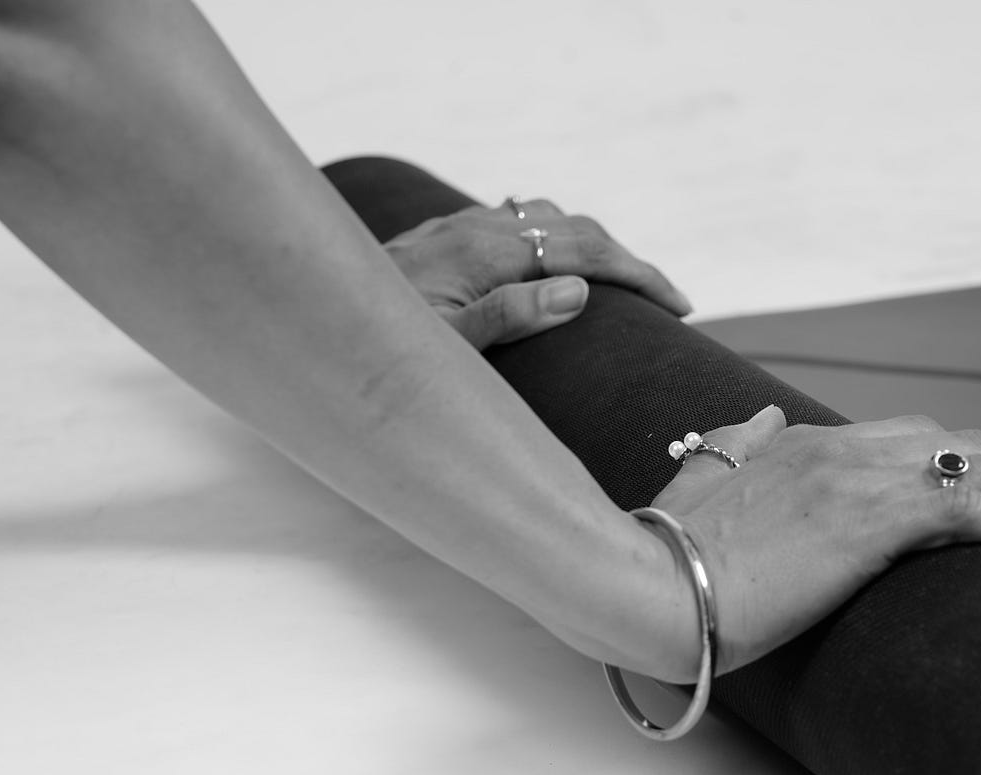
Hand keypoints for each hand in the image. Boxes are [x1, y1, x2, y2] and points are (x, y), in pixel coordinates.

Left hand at [384, 196, 692, 349]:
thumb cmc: (367, 349)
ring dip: (590, 244)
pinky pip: (513, 222)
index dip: (639, 275)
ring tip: (620, 281)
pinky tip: (548, 257)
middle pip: (574, 228)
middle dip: (627, 260)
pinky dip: (551, 237)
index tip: (681, 306)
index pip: (585, 252)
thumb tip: (579, 290)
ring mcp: (456, 229)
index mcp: (485, 253)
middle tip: (667, 300)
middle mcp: (474, 229)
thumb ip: (509, 317)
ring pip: (544, 218)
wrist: (299, 317)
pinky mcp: (440, 238)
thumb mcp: (443, 350)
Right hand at [650, 406, 980, 675]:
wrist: (646, 586)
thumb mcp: (701, 484)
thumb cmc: (669, 552)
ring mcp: (852, 478)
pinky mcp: (865, 518)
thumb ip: (732, 446)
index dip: (964, 471)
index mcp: (801, 445)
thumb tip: (757, 421)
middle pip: (953, 447)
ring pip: (973, 470)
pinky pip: (967, 508)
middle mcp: (835, 448)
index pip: (907, 443)